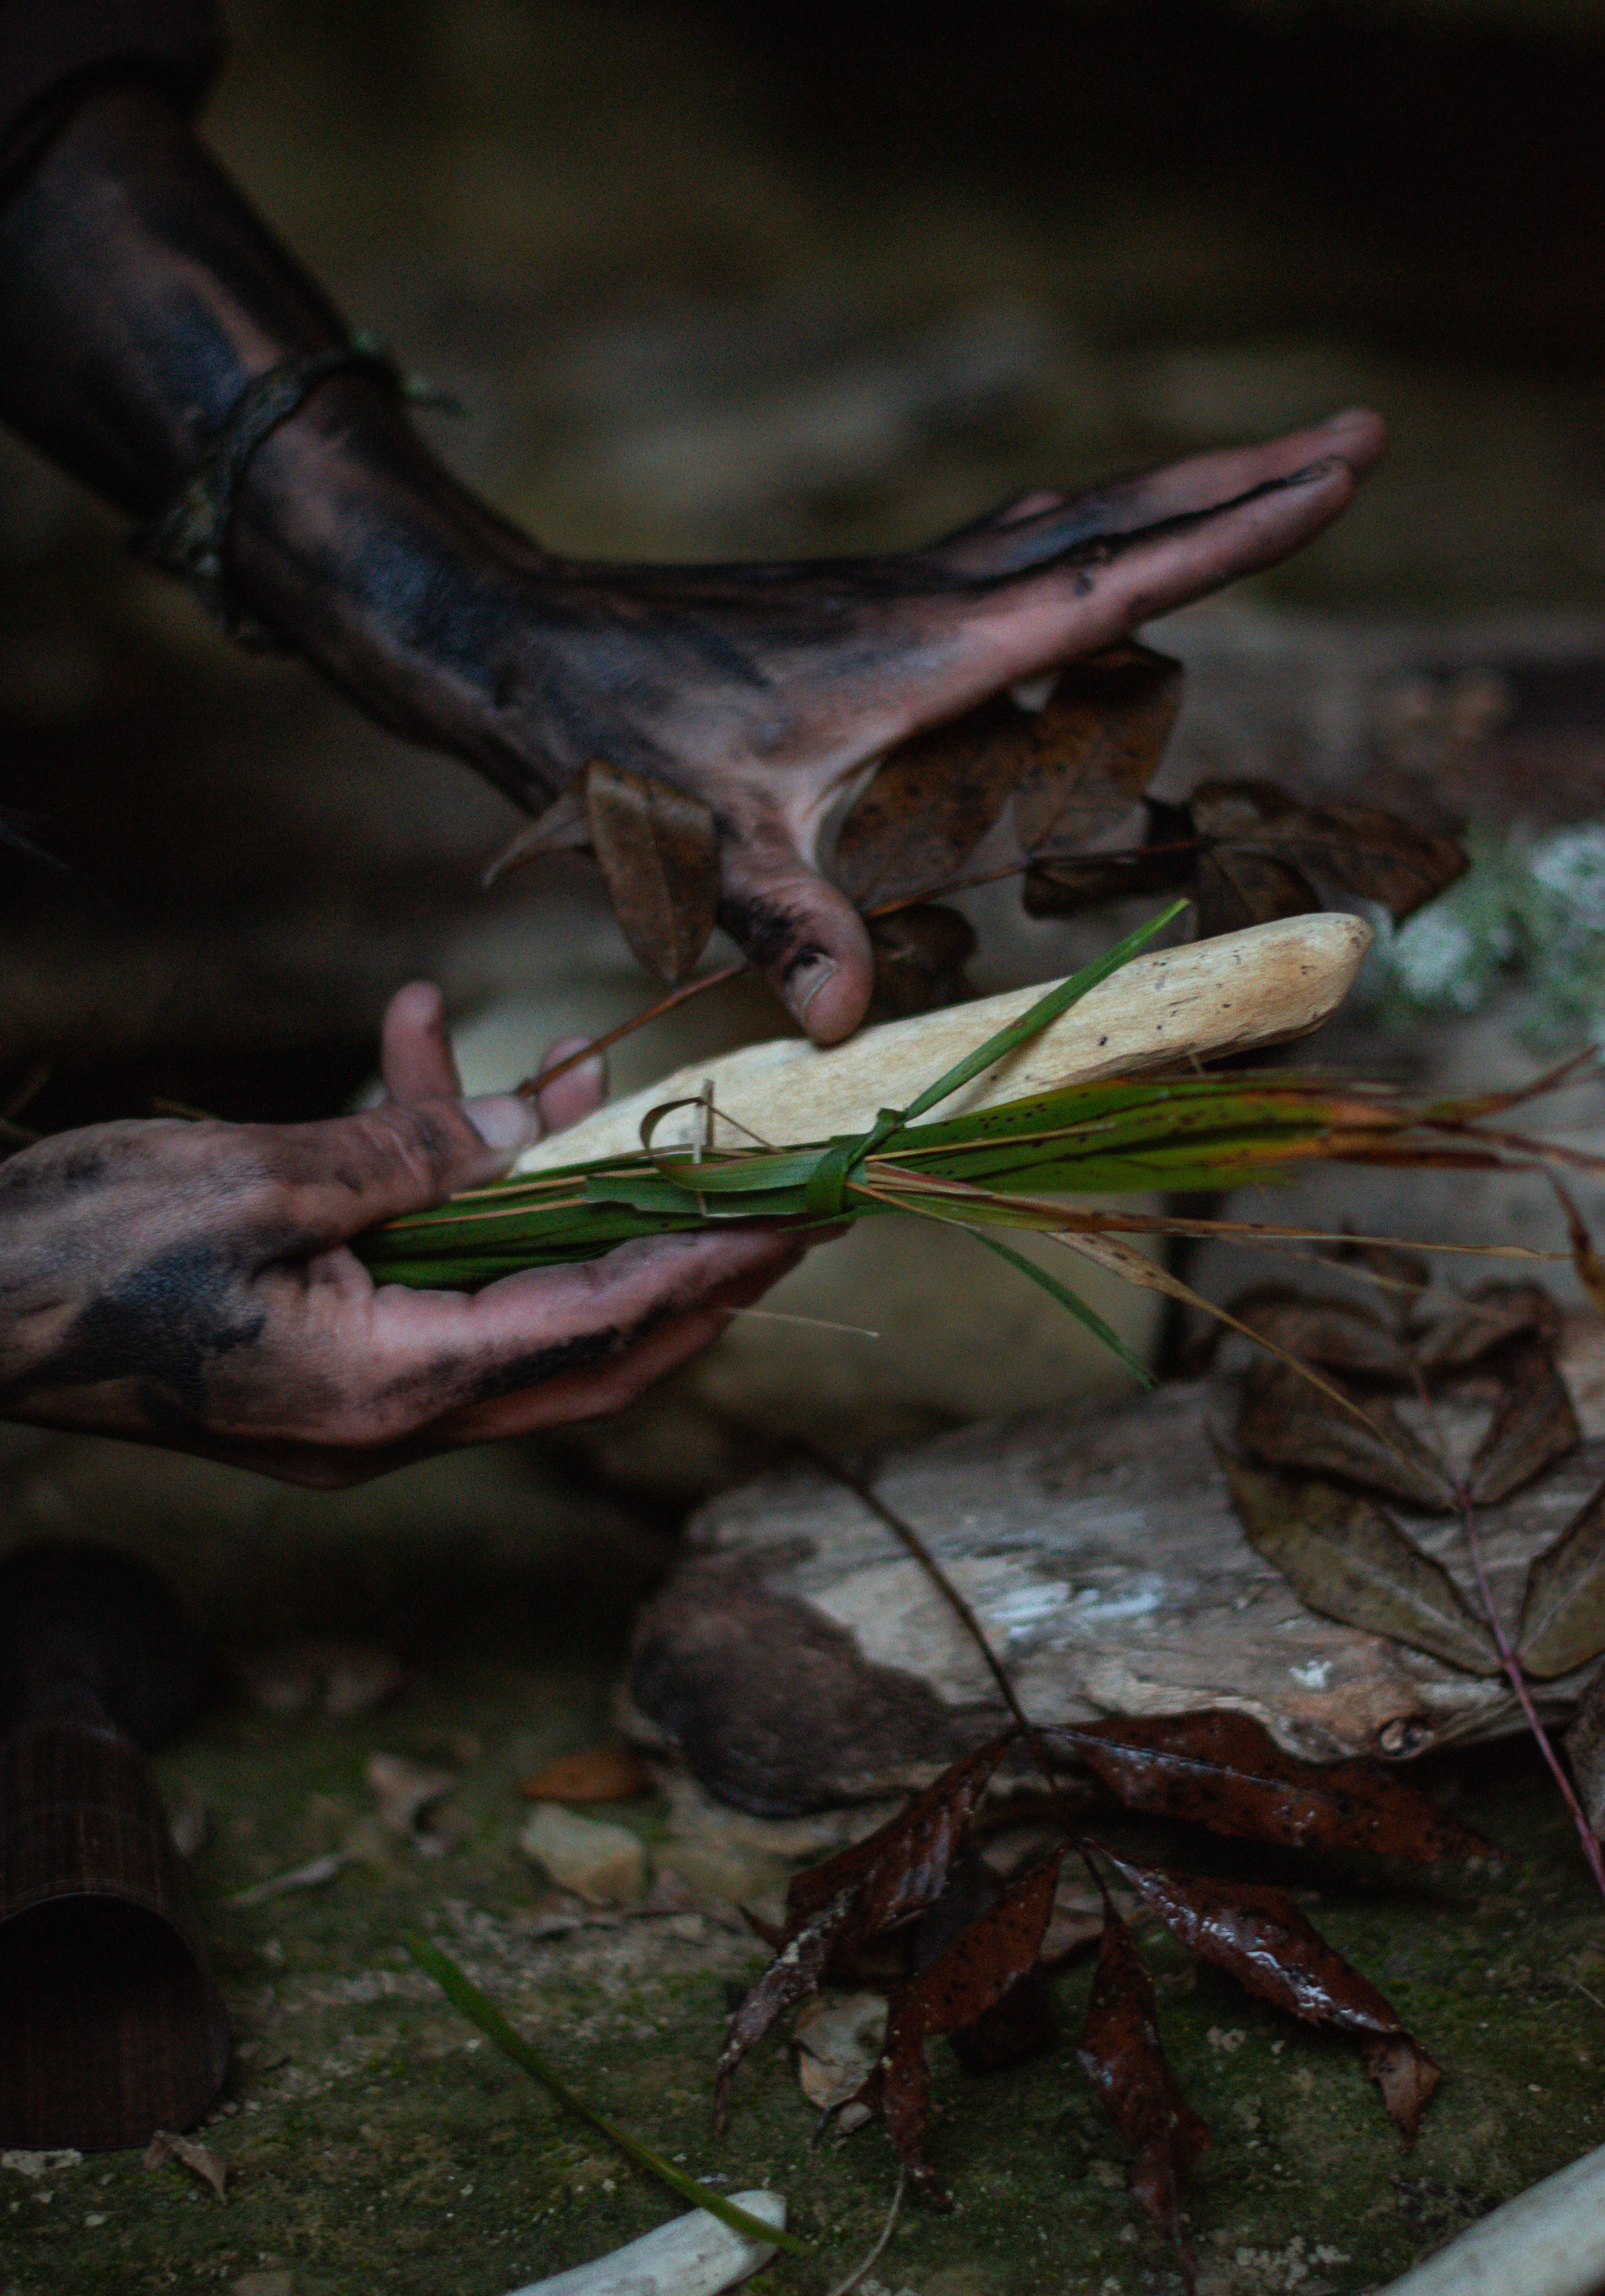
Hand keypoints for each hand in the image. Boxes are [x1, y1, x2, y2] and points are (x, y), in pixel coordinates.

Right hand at [0, 985, 805, 1484]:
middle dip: (686, 1260)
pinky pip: (425, 1269)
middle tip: (773, 1188)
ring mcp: (358, 1392)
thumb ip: (410, 1156)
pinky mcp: (323, 1350)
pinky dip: (440, 1178)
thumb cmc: (81, 1255)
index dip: (708, 1266)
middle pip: (591, 1343)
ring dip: (546, 1182)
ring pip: (509, 1291)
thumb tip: (536, 1124)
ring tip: (566, 1060)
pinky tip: (416, 1046)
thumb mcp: (259, 1181)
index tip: (797, 1214)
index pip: (599, 1329)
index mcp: (389, 1391)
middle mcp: (392, 1415)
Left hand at [238, 405, 1384, 1042]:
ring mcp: (895, 597)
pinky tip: (1079, 563)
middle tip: (1359, 440)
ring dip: (1166, 506)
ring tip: (1260, 485)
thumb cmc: (606, 735)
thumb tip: (848, 1023)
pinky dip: (1074, 551)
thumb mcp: (697, 844)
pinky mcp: (863, 611)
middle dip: (1239, 482)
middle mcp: (925, 603)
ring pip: (1063, 529)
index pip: (1111, 581)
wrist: (517, 641)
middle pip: (1115, 520)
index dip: (1234, 534)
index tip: (1340, 474)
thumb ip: (781, 924)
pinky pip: (1002, 565)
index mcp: (920, 651)